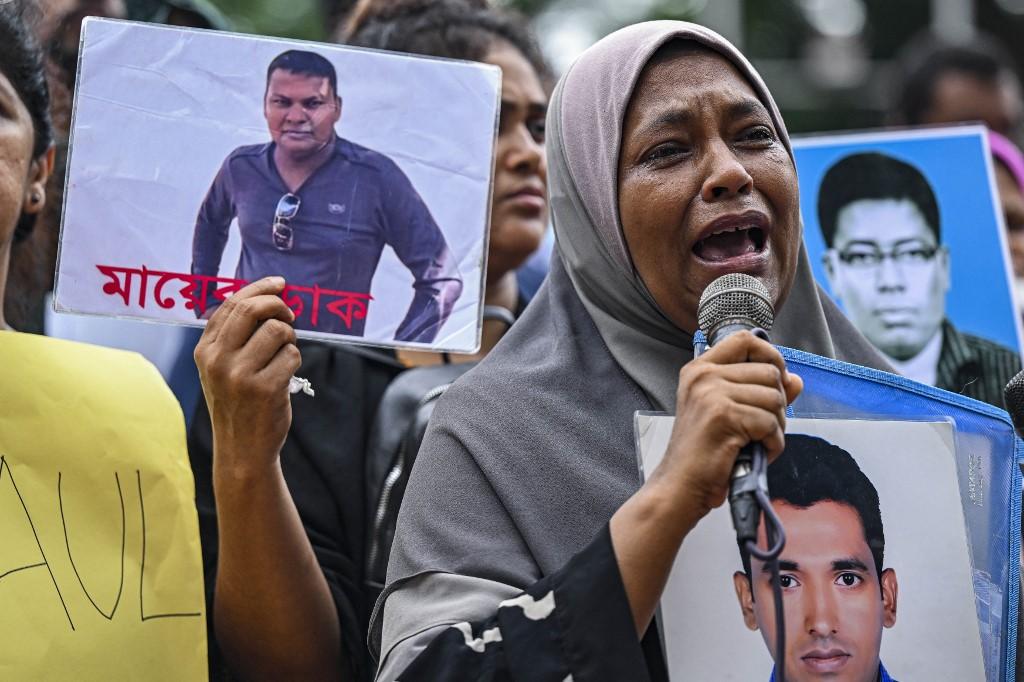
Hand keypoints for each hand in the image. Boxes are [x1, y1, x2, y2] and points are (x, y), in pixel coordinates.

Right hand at [194, 276, 300, 472]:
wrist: (242, 449)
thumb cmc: (238, 404)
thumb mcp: (221, 369)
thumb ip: (234, 337)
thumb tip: (268, 299)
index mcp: (205, 350)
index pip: (231, 304)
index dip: (259, 289)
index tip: (278, 283)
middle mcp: (217, 360)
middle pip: (253, 310)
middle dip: (278, 305)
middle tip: (289, 315)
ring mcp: (239, 374)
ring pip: (278, 331)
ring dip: (289, 339)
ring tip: (283, 356)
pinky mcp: (264, 388)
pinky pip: (292, 355)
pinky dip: (294, 361)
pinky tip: (285, 377)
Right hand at [649, 331, 802, 521]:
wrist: (680, 486)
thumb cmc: (704, 453)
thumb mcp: (730, 413)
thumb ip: (761, 391)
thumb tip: (795, 380)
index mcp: (700, 369)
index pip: (745, 340)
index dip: (770, 355)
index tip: (775, 380)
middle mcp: (703, 375)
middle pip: (769, 372)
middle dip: (778, 404)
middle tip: (762, 428)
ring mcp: (711, 393)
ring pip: (774, 399)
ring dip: (776, 427)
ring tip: (757, 442)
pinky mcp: (723, 416)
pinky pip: (770, 424)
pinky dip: (772, 444)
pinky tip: (756, 453)